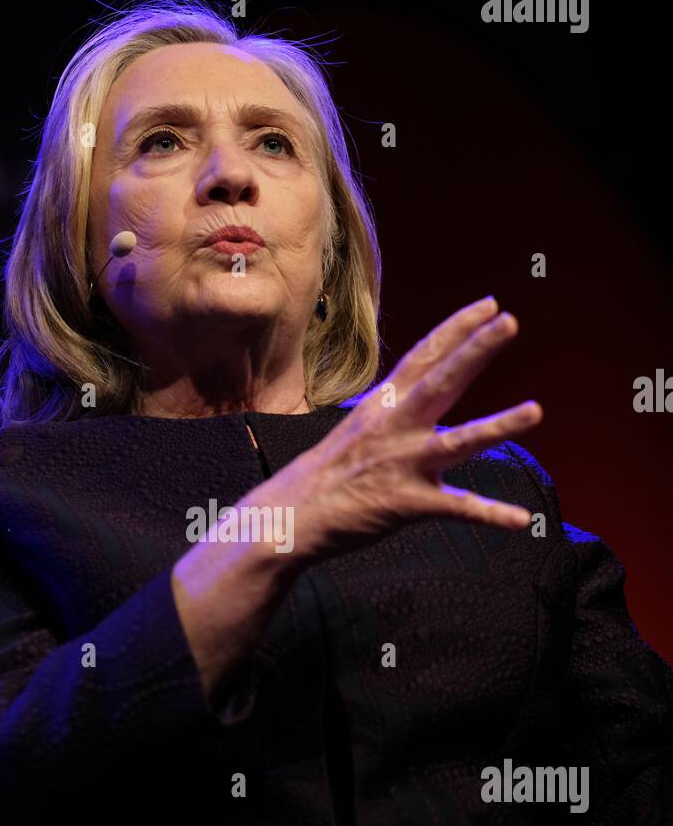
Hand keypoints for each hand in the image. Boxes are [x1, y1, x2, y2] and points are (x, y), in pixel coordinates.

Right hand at [269, 296, 542, 566]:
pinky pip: (457, 508)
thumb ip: (396, 410)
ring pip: (457, 441)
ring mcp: (402, 464)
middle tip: (509, 322)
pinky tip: (523, 520)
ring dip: (498, 426)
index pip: (424, 357)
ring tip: (535, 411)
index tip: (490, 305)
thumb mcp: (359, 428)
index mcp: (384, 405)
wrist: (290, 514)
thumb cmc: (328, 472)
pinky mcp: (407, 503)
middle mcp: (395, 427)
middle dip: (475, 351)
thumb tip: (422, 395)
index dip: (457, 329)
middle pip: (441, 382)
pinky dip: (491, 515)